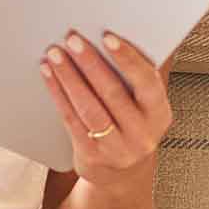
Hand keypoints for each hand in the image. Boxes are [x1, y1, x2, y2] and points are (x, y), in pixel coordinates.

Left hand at [40, 29, 172, 180]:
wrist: (120, 173)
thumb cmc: (130, 126)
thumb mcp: (144, 106)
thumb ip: (136, 77)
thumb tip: (123, 36)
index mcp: (159, 114)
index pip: (148, 83)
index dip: (129, 59)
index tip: (108, 37)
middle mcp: (142, 133)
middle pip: (112, 93)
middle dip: (89, 63)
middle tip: (73, 39)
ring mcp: (117, 147)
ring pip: (88, 107)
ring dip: (69, 77)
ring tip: (55, 55)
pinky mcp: (92, 155)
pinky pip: (71, 119)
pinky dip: (57, 94)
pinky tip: (49, 75)